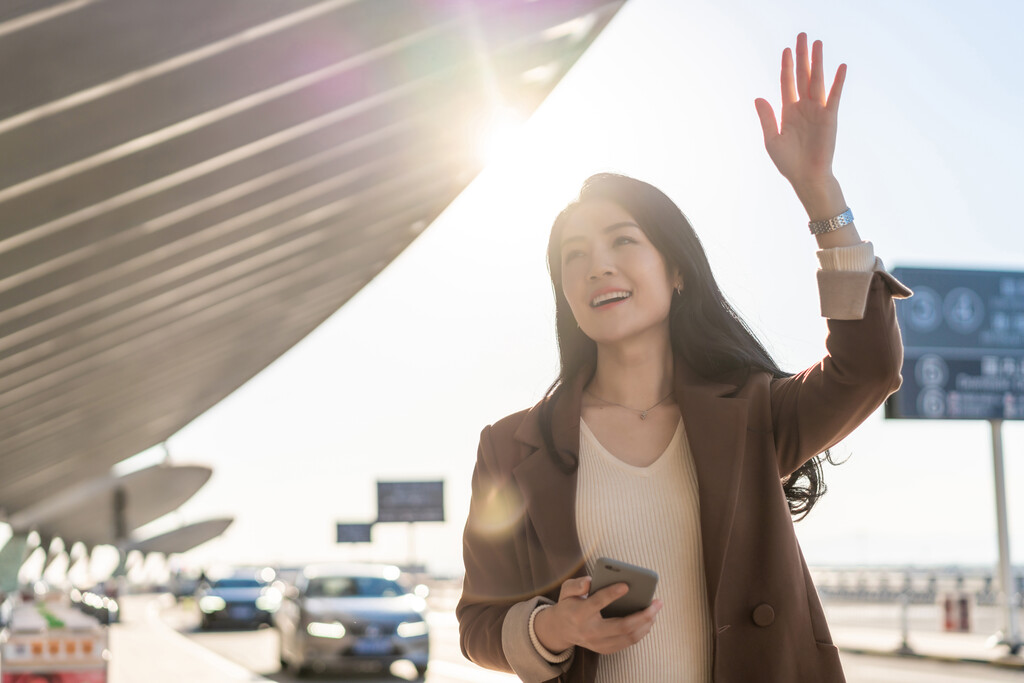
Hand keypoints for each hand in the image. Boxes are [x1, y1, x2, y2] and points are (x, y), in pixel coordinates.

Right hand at [533, 576, 662, 654]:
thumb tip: (590, 582)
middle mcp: (590, 631)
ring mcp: (598, 643)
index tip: (627, 585)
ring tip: (655, 610)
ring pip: (628, 637)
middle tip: (657, 603)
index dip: (612, 594)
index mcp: (579, 613)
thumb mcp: (566, 590)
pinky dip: (640, 632)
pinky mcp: (604, 649)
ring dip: (646, 624)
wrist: (560, 630)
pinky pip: (627, 642)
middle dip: (643, 615)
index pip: (597, 603)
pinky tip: (648, 620)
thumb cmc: (568, 604)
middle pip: (622, 626)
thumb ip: (577, 584)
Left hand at [754, 33, 847, 219]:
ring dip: (817, 62)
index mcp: (788, 111)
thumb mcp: (772, 140)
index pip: (787, 82)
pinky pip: (833, 97)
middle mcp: (803, 107)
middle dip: (802, 56)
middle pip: (802, 76)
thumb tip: (758, 97)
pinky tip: (840, 67)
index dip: (786, 66)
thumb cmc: (788, 162)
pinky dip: (837, 82)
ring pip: (817, 81)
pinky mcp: (829, 118)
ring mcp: (817, 111)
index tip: (786, 49)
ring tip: (817, 43)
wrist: (806, 177)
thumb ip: (766, 118)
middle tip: (802, 35)